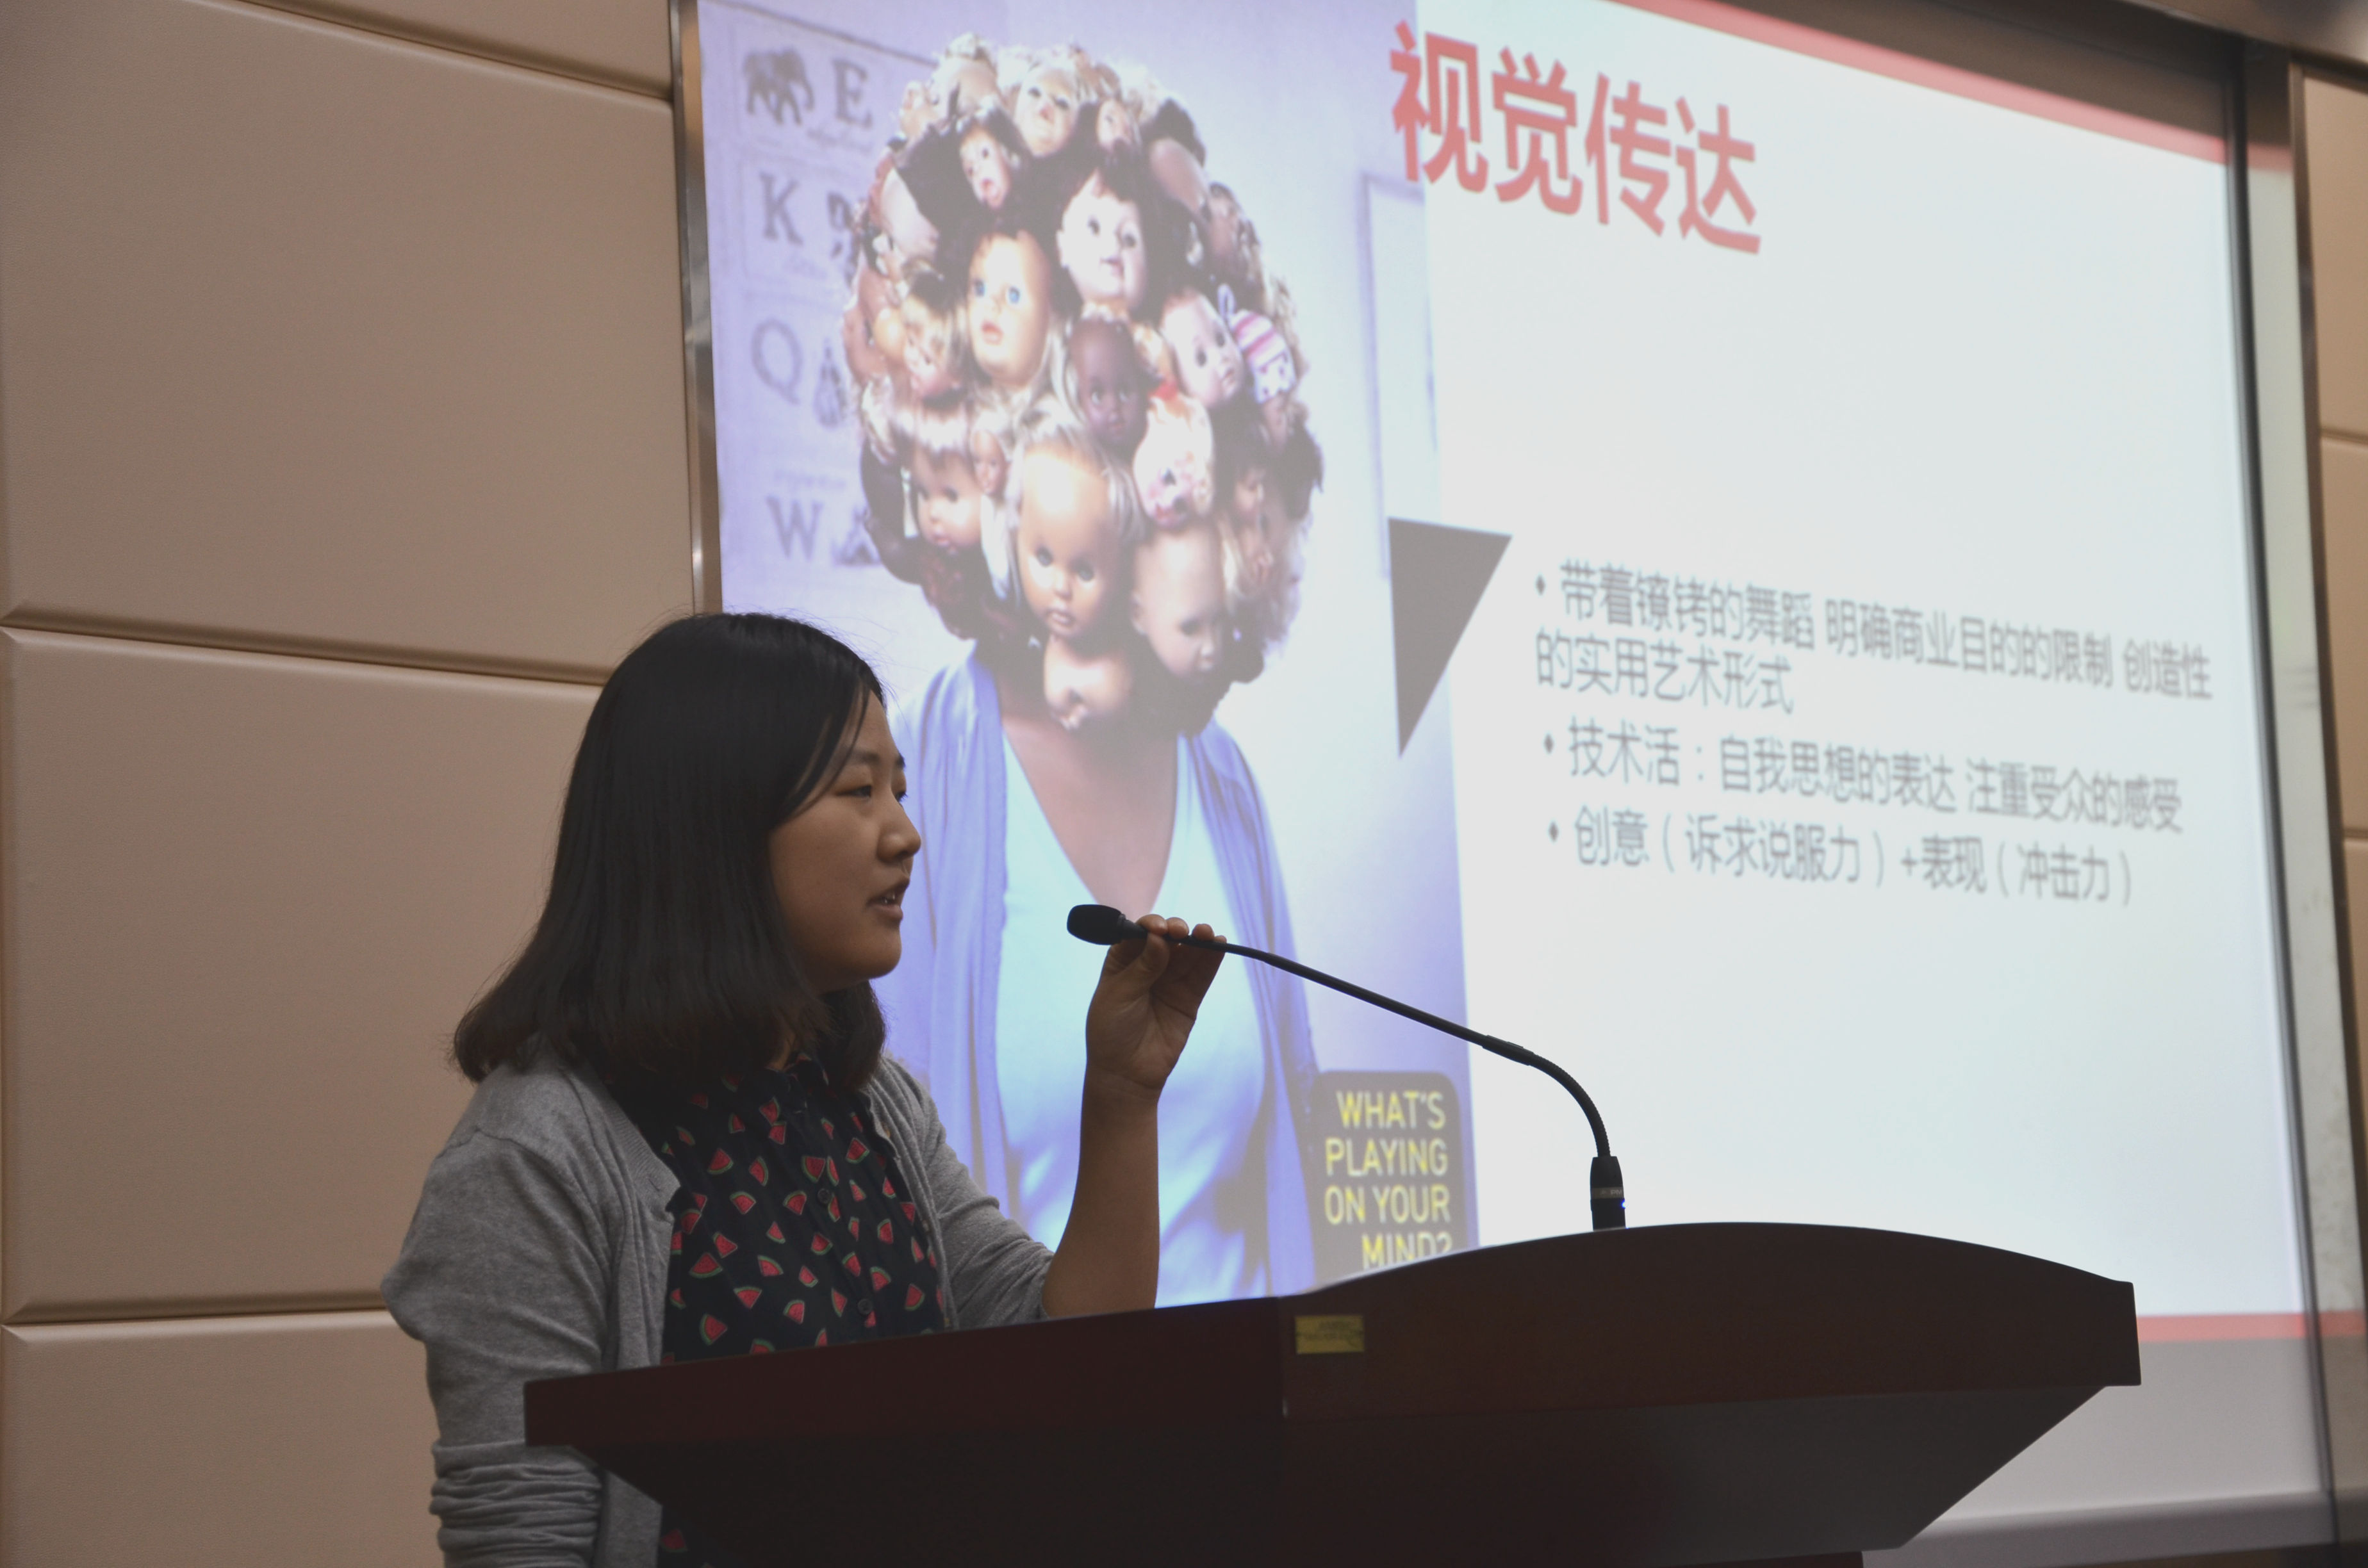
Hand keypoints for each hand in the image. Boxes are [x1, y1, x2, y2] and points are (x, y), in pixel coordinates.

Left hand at [1082, 914, 1223, 1101]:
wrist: (1125, 1073)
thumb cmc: (1111, 1031)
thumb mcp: (1120, 995)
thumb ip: (1142, 967)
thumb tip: (1160, 938)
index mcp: (1123, 960)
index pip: (1139, 933)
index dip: (1151, 926)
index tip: (1160, 930)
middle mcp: (1148, 965)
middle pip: (1168, 940)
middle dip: (1177, 930)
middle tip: (1183, 932)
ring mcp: (1170, 982)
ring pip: (1188, 954)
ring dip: (1199, 940)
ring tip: (1208, 934)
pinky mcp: (1188, 998)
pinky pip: (1202, 975)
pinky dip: (1212, 959)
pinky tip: (1220, 944)